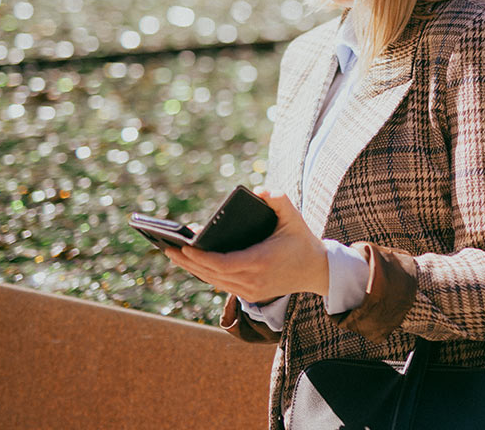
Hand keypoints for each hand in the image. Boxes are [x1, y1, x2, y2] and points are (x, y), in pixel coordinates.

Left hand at [163, 188, 328, 303]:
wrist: (317, 270)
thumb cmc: (302, 240)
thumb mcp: (294, 217)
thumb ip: (279, 200)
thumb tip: (260, 190)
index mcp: (260, 261)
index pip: (222, 263)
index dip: (199, 257)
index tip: (184, 246)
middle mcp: (253, 280)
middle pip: (211, 274)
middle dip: (187, 261)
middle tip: (167, 248)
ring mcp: (251, 290)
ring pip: (214, 281)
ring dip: (193, 269)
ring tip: (174, 255)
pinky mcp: (250, 294)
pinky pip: (222, 284)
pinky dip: (206, 274)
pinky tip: (193, 264)